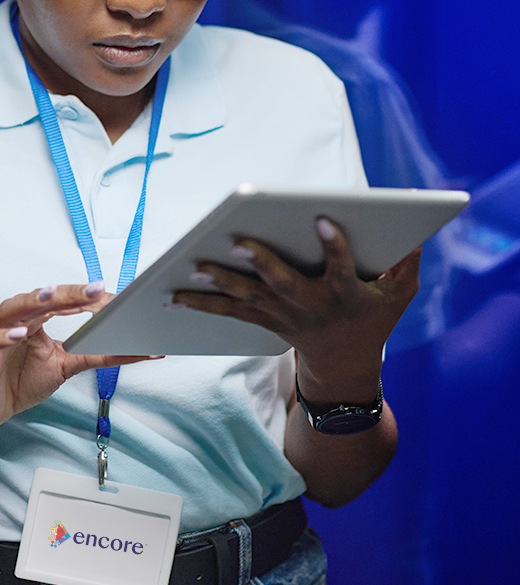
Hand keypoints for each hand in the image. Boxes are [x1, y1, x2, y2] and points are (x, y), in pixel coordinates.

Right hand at [0, 282, 154, 433]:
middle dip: (69, 293)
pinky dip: (1, 336)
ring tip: (52, 296)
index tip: (113, 297)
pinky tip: (18, 335)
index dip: (87, 298)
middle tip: (95, 289)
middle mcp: (16, 319)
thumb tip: (137, 352)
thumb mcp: (65, 367)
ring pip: (12, 310)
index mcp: (37, 318)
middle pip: (43, 299)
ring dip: (32, 302)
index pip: (64, 301)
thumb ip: (96, 356)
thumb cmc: (21, 381)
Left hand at [172, 218, 420, 402]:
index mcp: (345, 295)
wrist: (344, 365)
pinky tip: (172, 296)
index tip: (324, 220)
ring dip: (219, 283)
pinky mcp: (263, 319)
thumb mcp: (399, 295)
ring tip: (192, 265)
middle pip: (283, 283)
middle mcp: (310, 306)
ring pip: (248, 298)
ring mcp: (283, 314)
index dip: (335, 246)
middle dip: (262, 263)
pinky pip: (229, 312)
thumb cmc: (373, 317)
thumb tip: (411, 234)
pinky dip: (201, 304)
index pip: (342, 269)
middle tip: (239, 241)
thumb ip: (406, 265)